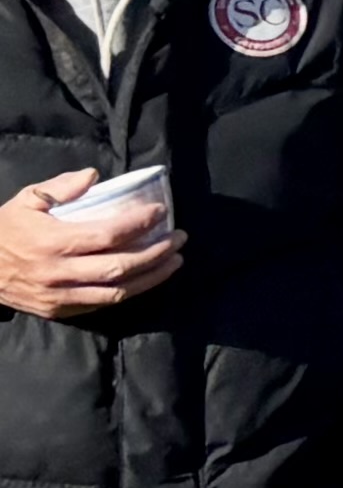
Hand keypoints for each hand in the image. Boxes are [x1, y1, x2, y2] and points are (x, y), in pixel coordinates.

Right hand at [0, 170, 182, 318]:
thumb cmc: (5, 229)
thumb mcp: (27, 200)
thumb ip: (61, 187)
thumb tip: (94, 176)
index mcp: (53, 241)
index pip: (109, 235)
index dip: (139, 223)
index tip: (161, 212)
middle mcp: (59, 272)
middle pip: (120, 266)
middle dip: (157, 252)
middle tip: (180, 238)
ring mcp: (60, 296)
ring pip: (117, 292)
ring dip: (152, 277)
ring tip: (176, 260)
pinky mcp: (58, 310)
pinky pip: (102, 304)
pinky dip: (129, 292)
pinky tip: (147, 279)